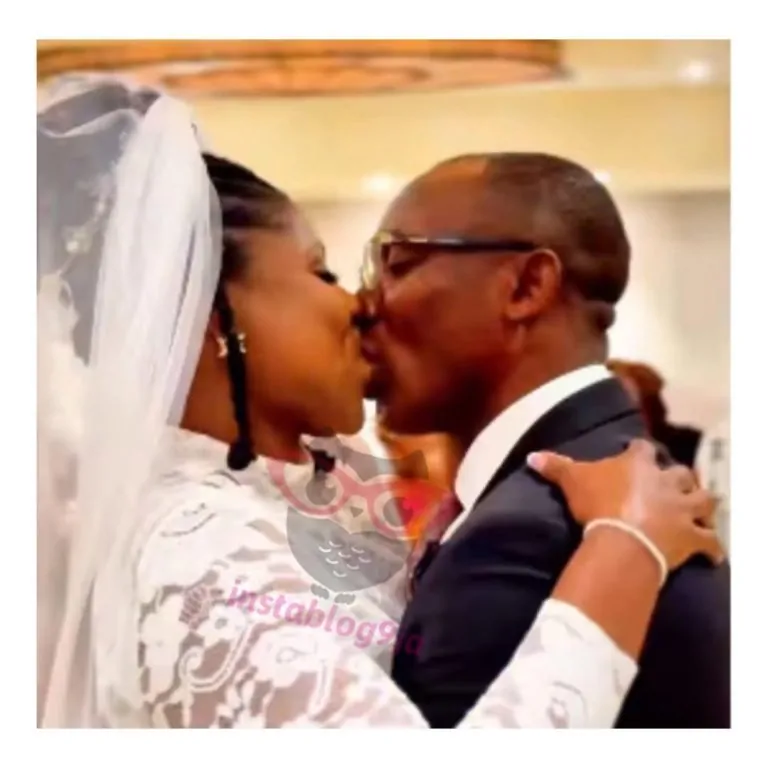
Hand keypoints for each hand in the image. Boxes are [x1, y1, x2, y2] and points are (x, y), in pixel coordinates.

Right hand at [527, 439, 723, 570]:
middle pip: (680, 473)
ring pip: (703, 501)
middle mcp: (666, 481)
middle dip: (679, 477)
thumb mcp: (571, 481)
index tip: (637, 450)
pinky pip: (709, 541)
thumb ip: (554, 466)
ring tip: (700, 508)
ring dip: (702, 504)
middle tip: (673, 483)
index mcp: (638, 465)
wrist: (623, 539)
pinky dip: (712, 547)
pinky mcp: (691, 536)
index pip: (643, 449)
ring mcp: (682, 508)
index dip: (640, 450)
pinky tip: (712, 553)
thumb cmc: (597, 505)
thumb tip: (531, 455)